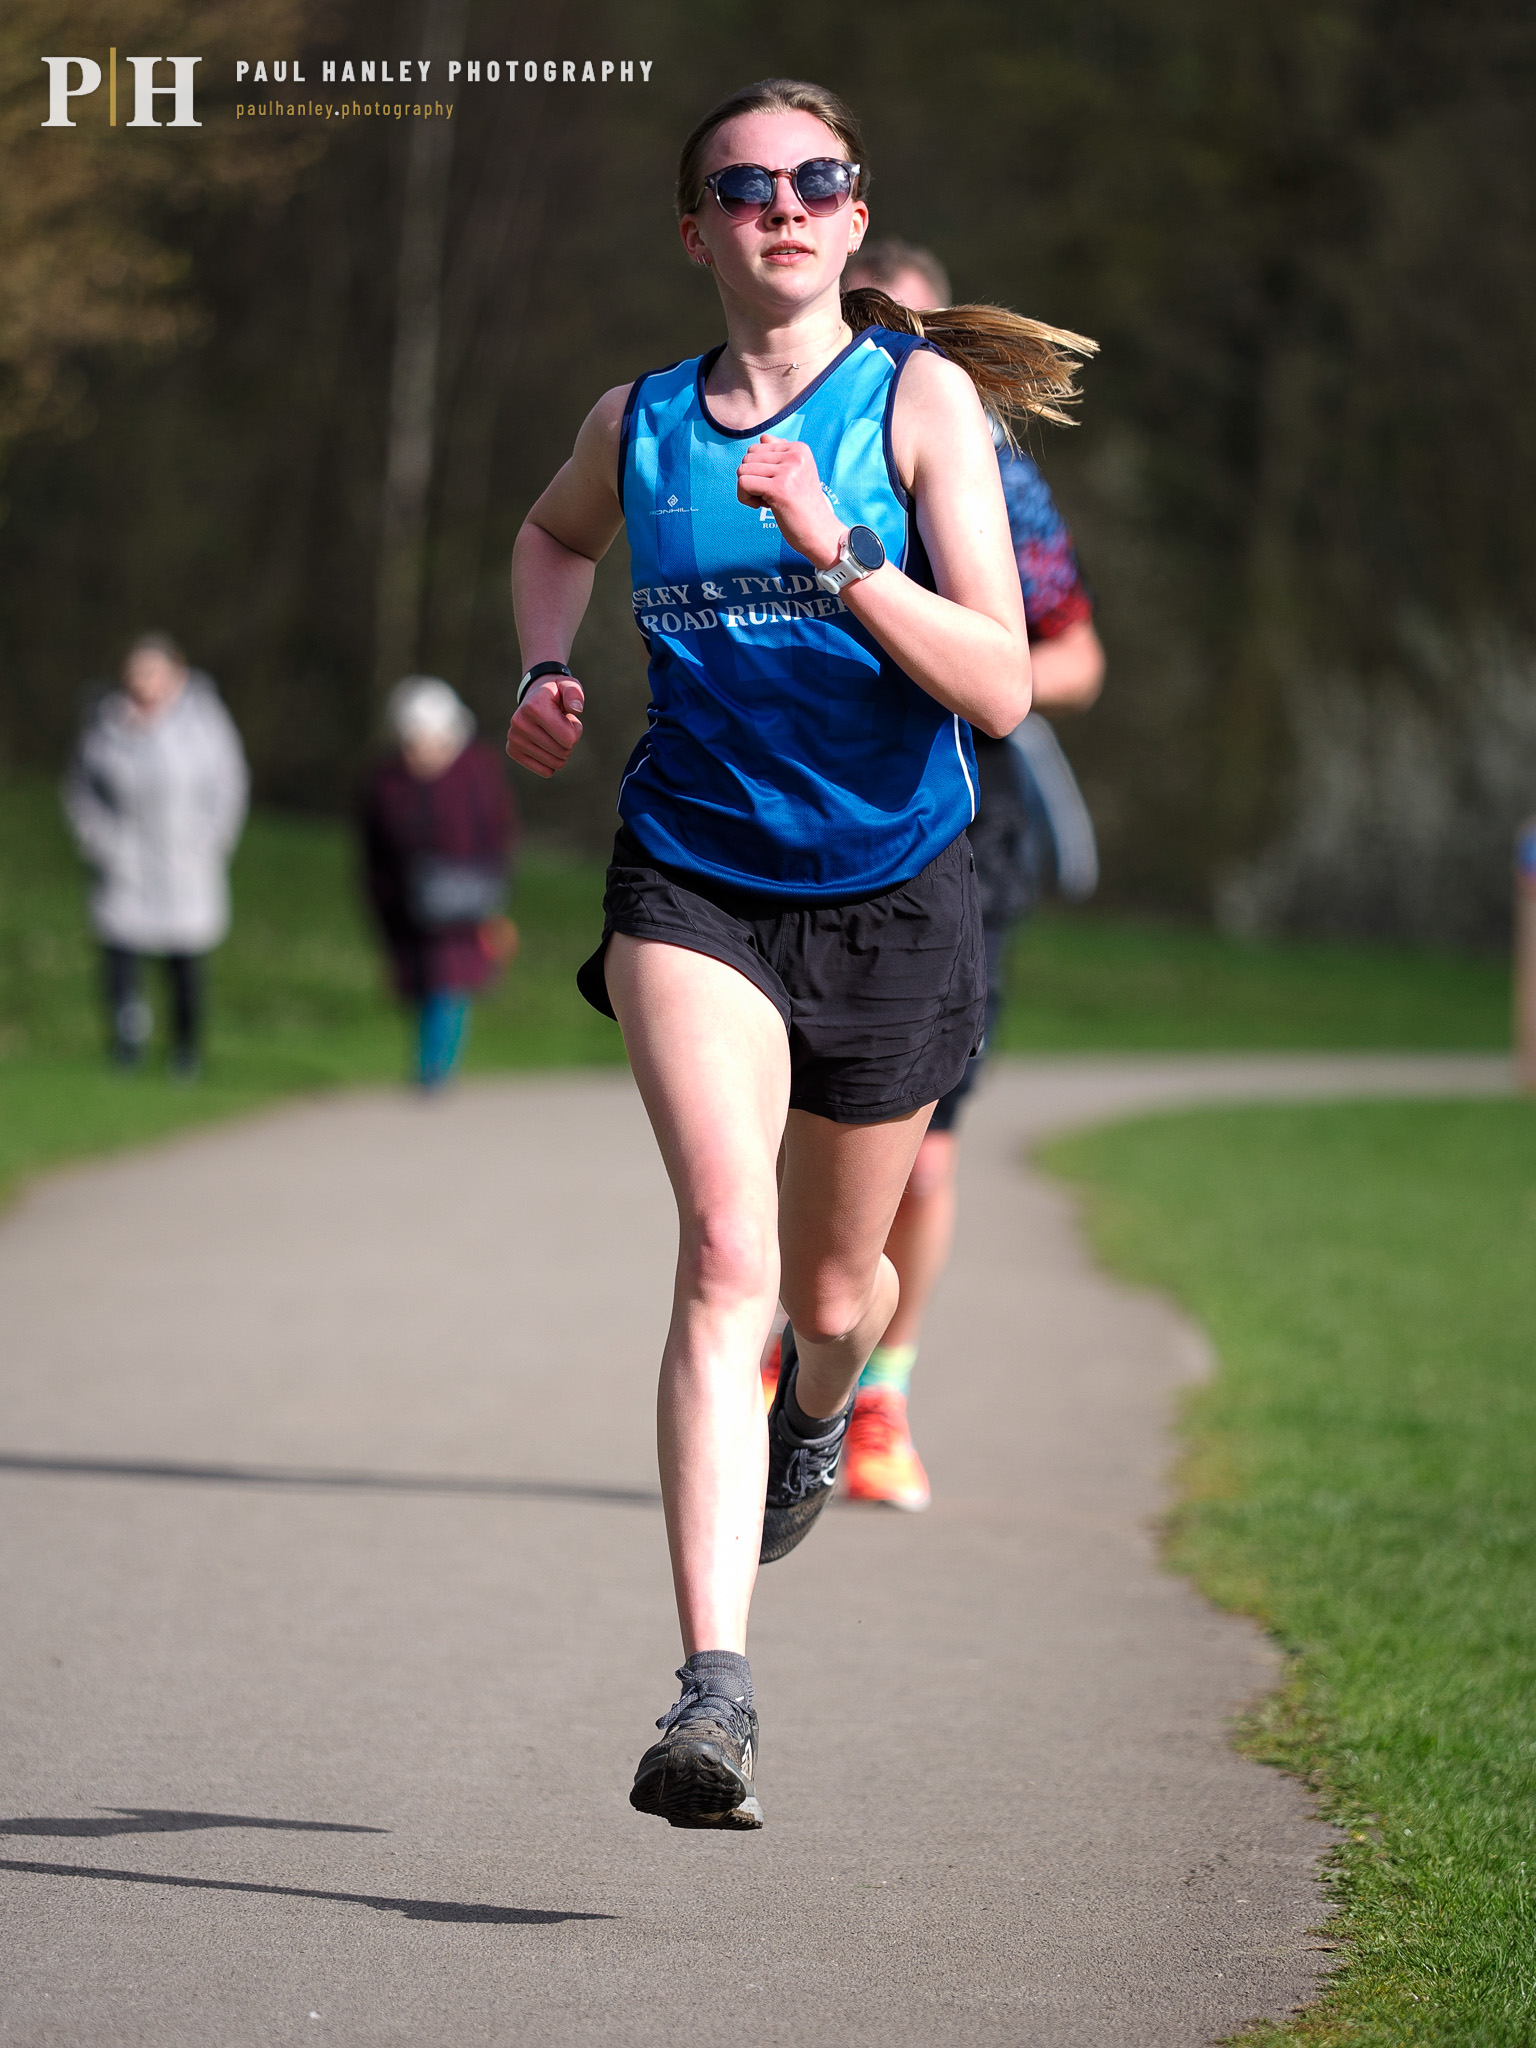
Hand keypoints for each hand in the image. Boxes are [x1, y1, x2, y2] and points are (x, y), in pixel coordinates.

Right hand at [506, 677, 583, 777]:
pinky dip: (552, 762)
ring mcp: (514, 738)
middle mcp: (519, 723)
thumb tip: (576, 709)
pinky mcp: (513, 751)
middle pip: (563, 752)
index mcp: (534, 708)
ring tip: (553, 733)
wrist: (534, 696)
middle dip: (569, 742)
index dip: (576, 730)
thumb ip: (575, 694)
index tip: (569, 719)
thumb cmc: (556, 694)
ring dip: (561, 751)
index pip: (569, 739)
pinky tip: (546, 745)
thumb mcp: (569, 686)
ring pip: (555, 764)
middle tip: (561, 726)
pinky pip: (545, 771)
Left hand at [735, 435, 843, 569]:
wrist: (820, 533)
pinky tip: (762, 507)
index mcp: (800, 448)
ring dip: (748, 490)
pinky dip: (745, 498)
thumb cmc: (804, 507)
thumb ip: (780, 454)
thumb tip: (762, 438)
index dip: (759, 469)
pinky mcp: (779, 488)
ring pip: (743, 470)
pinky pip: (743, 483)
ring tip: (767, 501)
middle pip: (748, 457)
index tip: (775, 485)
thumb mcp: (797, 474)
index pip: (758, 447)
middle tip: (769, 495)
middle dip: (751, 478)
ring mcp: (788, 471)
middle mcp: (795, 455)